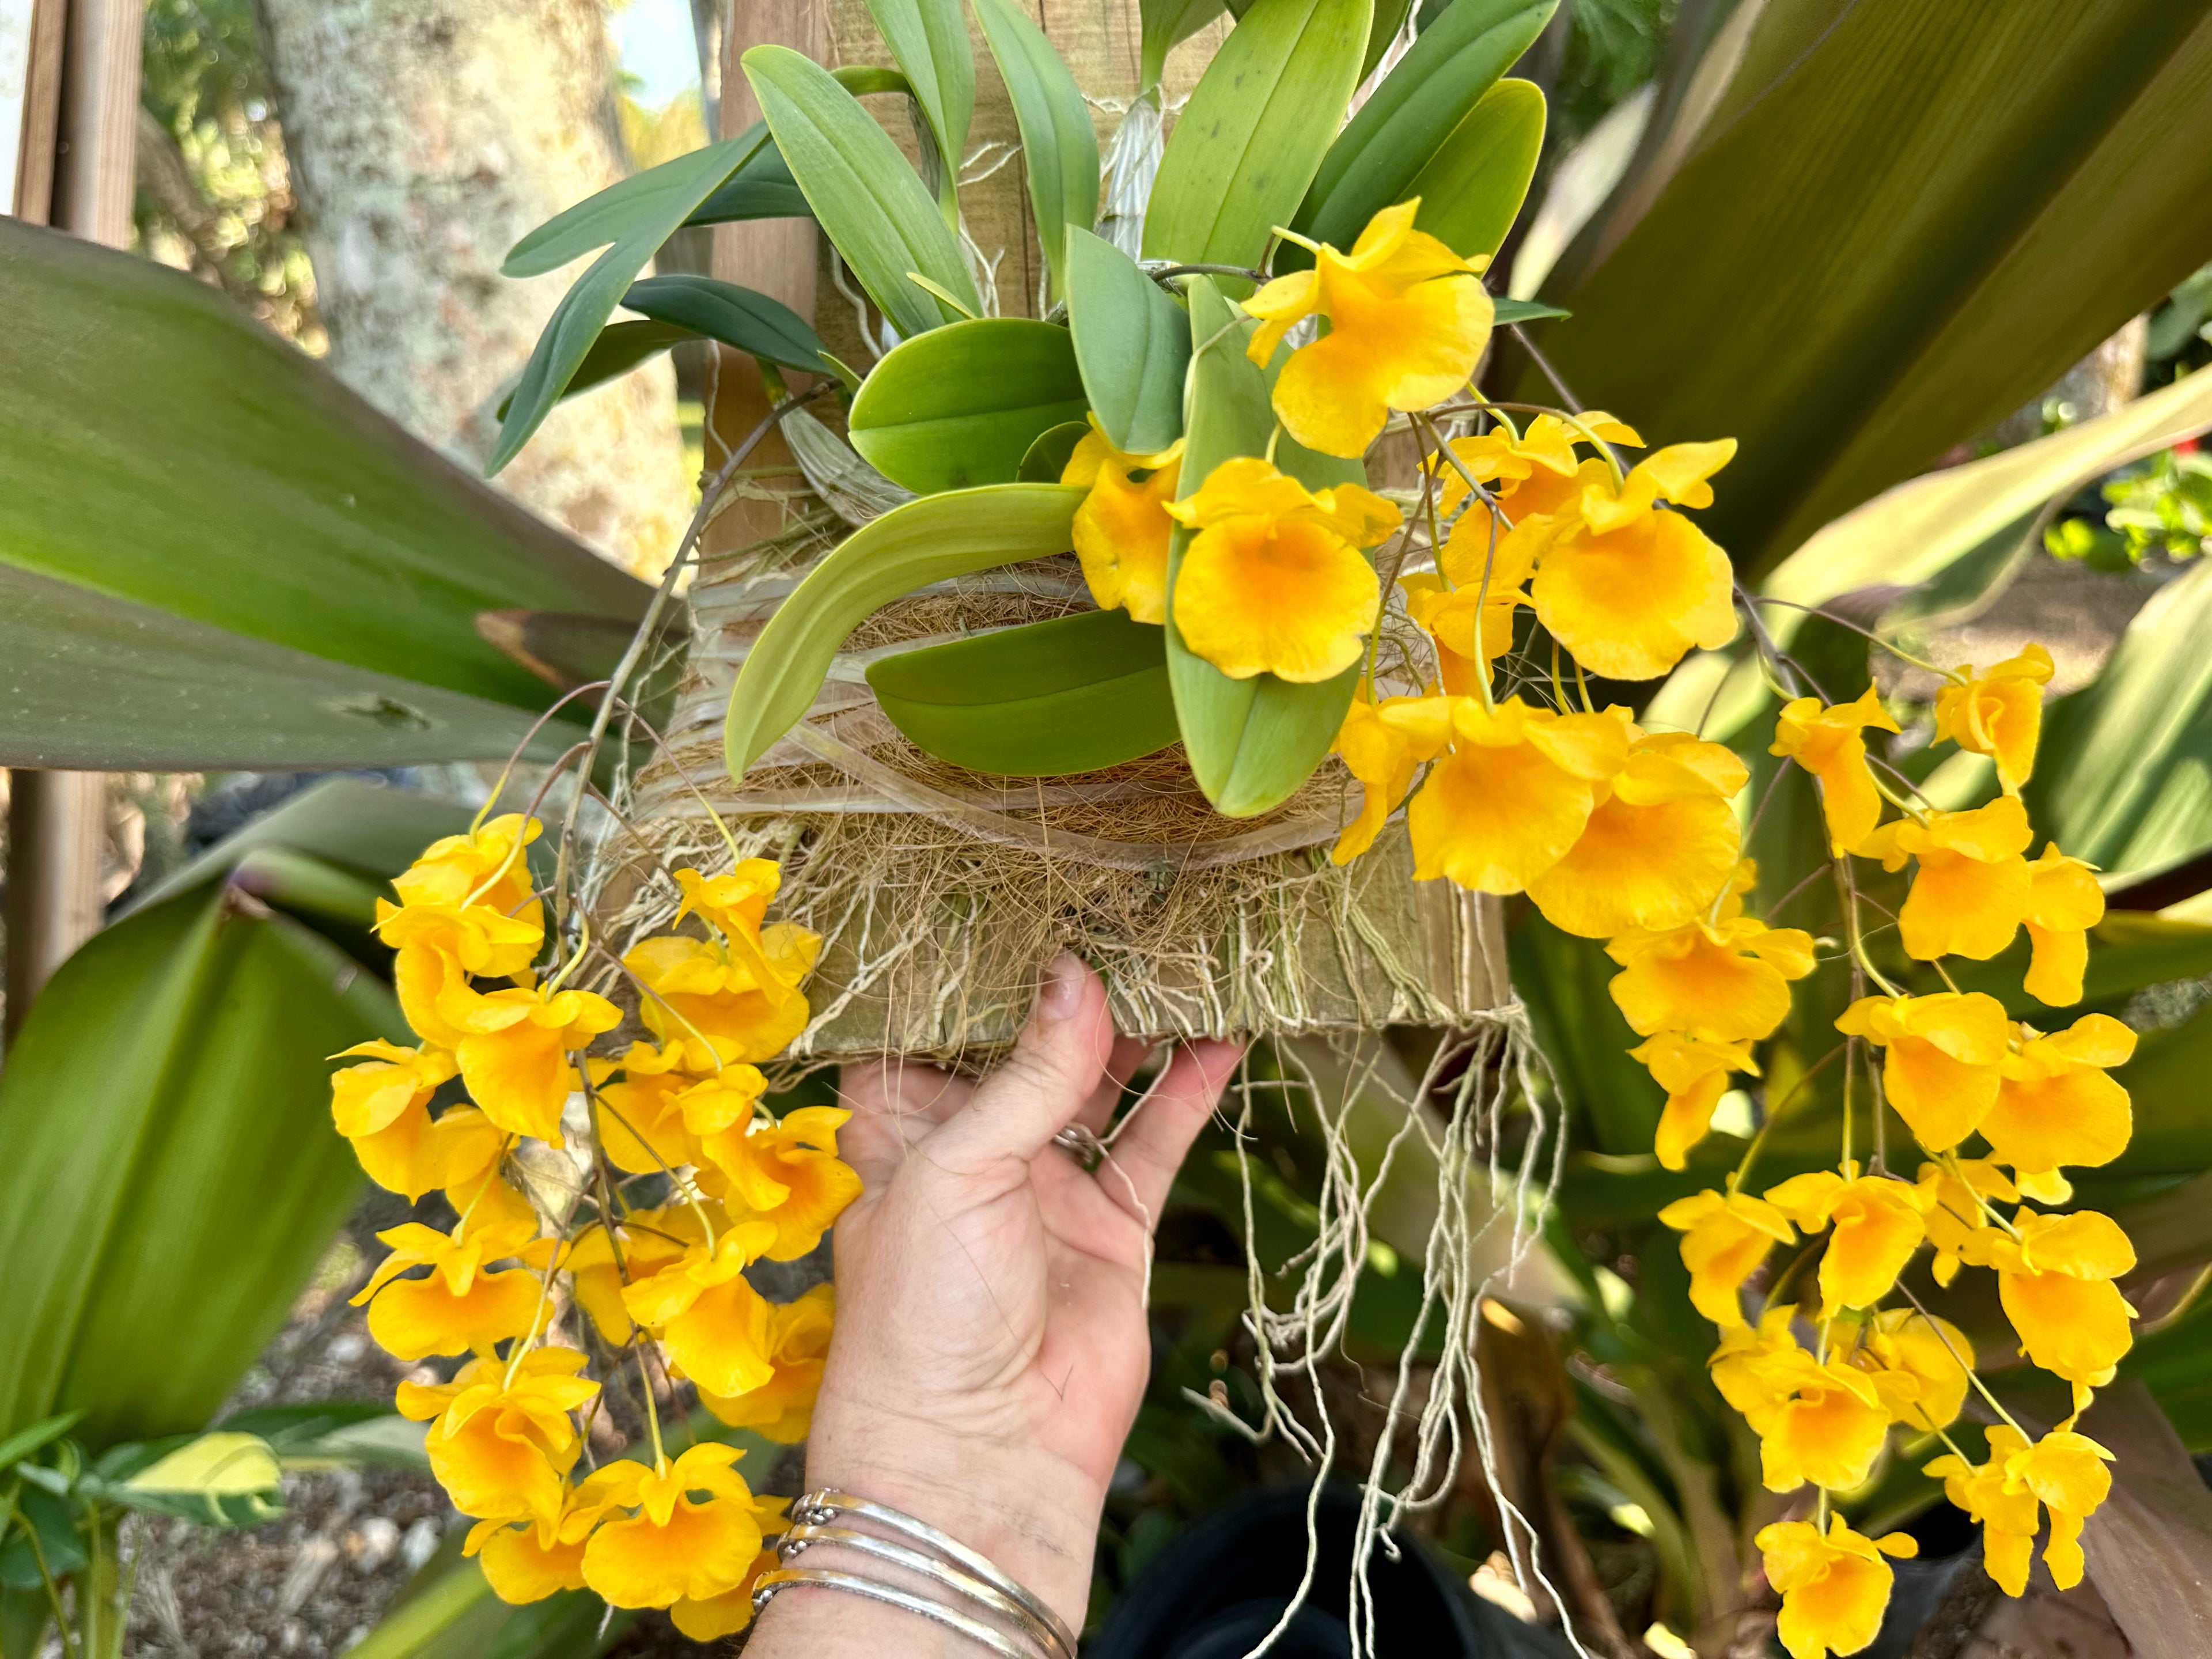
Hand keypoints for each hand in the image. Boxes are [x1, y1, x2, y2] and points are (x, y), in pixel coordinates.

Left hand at [753, 954, 1240, 1647]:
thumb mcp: (956, 1172)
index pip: (931, 1023)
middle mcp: (972, 1148)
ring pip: (1099, 1082)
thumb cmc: (924, 1316)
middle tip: (1121, 902)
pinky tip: (1224, 1035)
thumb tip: (1075, 974)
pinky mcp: (1110, 1227)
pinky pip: (1154, 1141)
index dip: (966, 964)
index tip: (1013, 890)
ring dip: (1138, 1026)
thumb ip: (1026, 1075)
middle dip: (1066, 982)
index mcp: (901, 1128)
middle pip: (1024, 1043)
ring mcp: (1045, 1185)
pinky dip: (1188, 1091)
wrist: (981, 1459)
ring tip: (1185, 953)